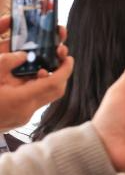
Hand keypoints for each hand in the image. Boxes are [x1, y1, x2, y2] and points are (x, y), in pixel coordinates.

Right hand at [0, 18, 73, 132]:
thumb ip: (7, 62)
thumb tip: (24, 54)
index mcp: (21, 99)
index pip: (54, 83)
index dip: (65, 69)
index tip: (68, 58)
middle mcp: (27, 111)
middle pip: (56, 92)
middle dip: (61, 75)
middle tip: (59, 59)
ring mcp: (23, 117)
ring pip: (46, 98)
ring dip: (48, 82)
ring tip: (40, 66)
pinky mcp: (19, 119)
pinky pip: (35, 102)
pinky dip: (36, 89)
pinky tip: (24, 79)